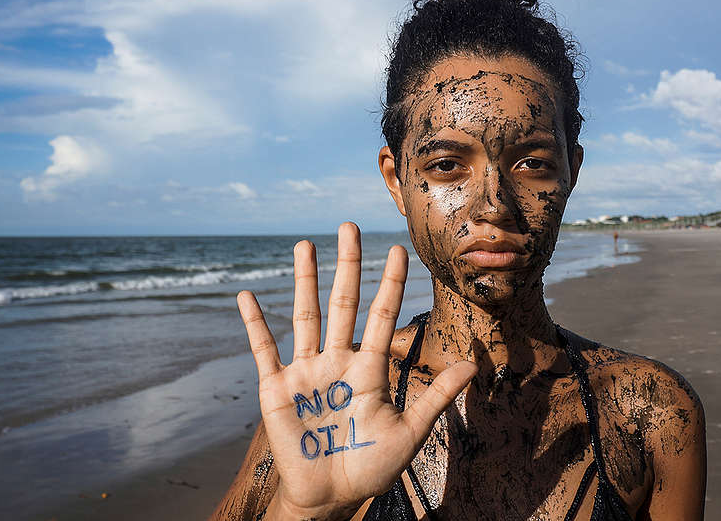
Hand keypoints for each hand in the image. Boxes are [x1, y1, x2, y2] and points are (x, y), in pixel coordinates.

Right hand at [237, 222, 476, 520]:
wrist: (329, 498)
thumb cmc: (370, 468)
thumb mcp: (410, 432)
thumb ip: (437, 397)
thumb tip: (474, 366)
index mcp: (368, 369)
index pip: (380, 316)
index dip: (389, 284)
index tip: (398, 250)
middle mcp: (337, 361)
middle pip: (343, 303)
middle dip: (347, 265)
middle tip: (349, 227)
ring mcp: (306, 372)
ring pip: (305, 315)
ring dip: (304, 280)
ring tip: (305, 244)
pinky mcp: (276, 389)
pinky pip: (263, 349)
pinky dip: (254, 323)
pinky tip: (246, 295)